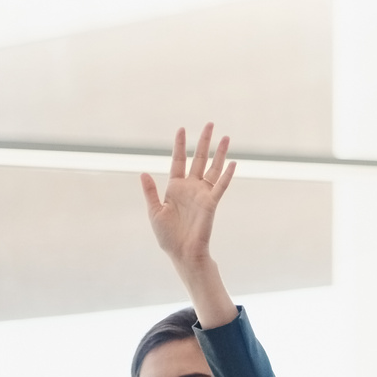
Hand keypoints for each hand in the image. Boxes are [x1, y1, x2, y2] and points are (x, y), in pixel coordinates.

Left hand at [140, 125, 236, 269]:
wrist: (182, 252)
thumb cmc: (167, 235)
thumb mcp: (154, 211)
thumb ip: (150, 191)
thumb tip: (143, 173)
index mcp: (175, 187)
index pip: (179, 160)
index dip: (180, 145)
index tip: (182, 129)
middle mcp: (191, 187)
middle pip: (199, 158)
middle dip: (204, 141)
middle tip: (210, 124)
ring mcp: (203, 193)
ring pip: (213, 168)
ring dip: (220, 153)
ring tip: (226, 137)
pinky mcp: (212, 203)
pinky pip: (220, 186)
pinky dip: (226, 175)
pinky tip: (233, 163)